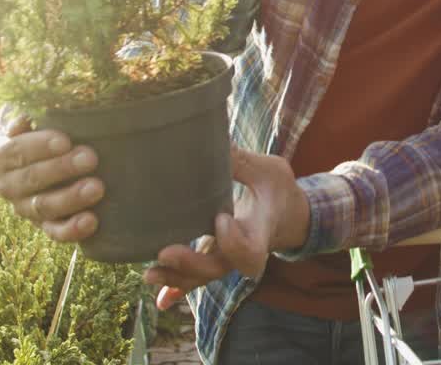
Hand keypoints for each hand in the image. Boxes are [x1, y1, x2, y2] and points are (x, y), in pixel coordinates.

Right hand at [0, 105, 103, 241]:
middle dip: (61, 169)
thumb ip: (28, 106)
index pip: (14, 151)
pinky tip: (92, 221)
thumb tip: (26, 115)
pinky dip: (72, 229)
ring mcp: (24, 208)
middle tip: (90, 158)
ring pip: (43, 207)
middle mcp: (6, 185)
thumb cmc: (42, 125)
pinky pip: (55, 232)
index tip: (65, 140)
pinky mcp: (44, 225)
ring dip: (70, 198)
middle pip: (30, 179)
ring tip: (97, 187)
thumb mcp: (30, 112)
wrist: (47, 155)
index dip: (38, 146)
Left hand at [145, 147, 309, 308]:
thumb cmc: (279, 189)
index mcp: (261, 229)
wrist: (290, 215)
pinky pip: (198, 278)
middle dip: (191, 265)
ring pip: (204, 277)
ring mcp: (229, 258)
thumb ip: (242, 161)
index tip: (221, 219)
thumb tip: (211, 139)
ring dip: (176, 278)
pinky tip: (161, 300)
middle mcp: (244, 250)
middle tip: (164, 252)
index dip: (234, 241)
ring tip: (149, 274)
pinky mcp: (218, 258)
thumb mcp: (269, 169)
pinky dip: (178, 288)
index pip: (250, 248)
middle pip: (218, 268)